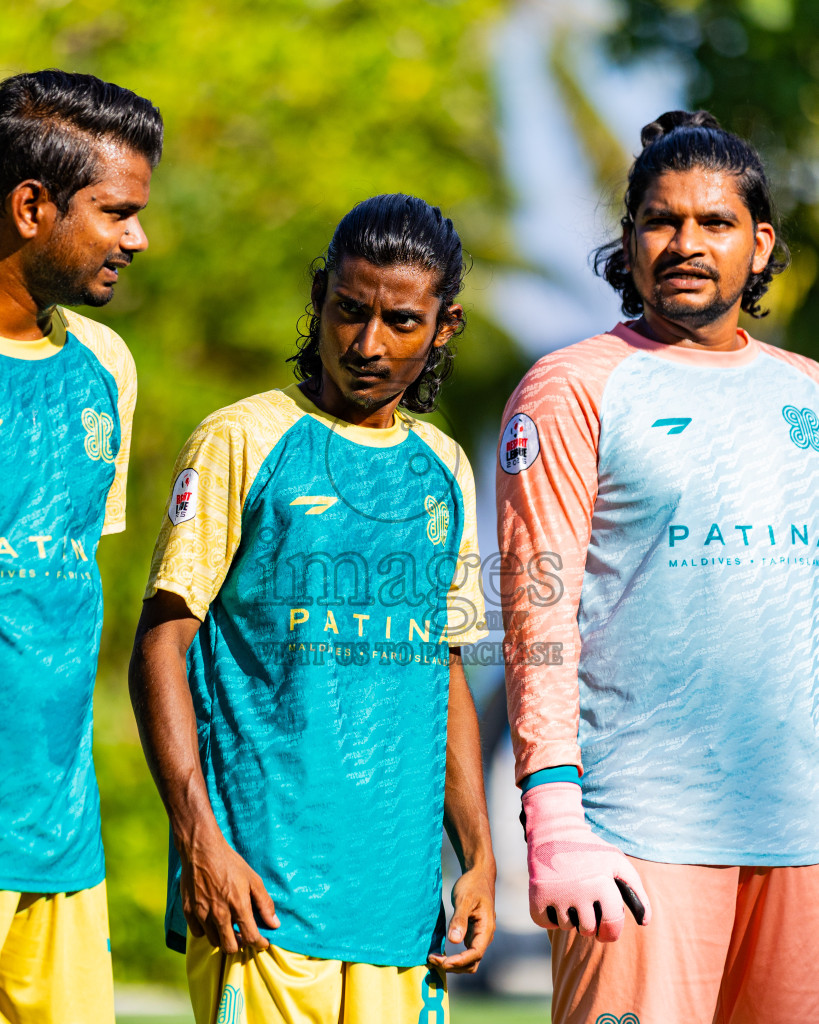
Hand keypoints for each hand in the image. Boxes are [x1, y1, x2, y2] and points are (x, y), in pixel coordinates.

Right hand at [178, 822, 279, 952]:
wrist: (202, 850)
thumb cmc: (230, 863)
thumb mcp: (253, 879)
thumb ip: (264, 903)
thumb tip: (275, 924)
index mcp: (238, 905)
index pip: (250, 937)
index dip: (259, 944)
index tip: (262, 943)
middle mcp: (219, 914)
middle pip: (230, 947)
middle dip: (240, 945)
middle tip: (243, 936)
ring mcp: (202, 914)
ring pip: (214, 941)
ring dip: (223, 938)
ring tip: (228, 928)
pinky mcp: (188, 911)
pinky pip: (198, 933)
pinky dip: (206, 931)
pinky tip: (212, 920)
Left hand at [427, 864, 495, 973]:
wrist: (478, 876)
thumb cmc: (472, 885)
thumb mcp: (464, 899)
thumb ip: (460, 919)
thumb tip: (454, 941)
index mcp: (486, 929)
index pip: (476, 954)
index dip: (460, 961)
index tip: (443, 961)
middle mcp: (484, 937)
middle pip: (472, 962)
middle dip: (454, 965)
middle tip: (433, 959)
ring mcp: (478, 937)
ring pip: (469, 961)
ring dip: (453, 964)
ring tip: (434, 958)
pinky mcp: (472, 934)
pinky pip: (465, 953)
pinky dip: (453, 957)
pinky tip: (440, 952)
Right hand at [523, 782, 650, 942]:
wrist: (553, 830)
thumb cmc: (589, 849)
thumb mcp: (616, 861)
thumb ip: (636, 890)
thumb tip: (645, 921)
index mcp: (602, 884)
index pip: (611, 926)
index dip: (610, 933)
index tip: (605, 931)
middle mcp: (580, 891)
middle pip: (587, 930)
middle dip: (588, 922)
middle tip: (584, 905)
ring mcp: (557, 894)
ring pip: (566, 926)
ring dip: (568, 916)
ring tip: (568, 894)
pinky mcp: (537, 895)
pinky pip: (545, 923)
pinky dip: (548, 916)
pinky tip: (553, 898)